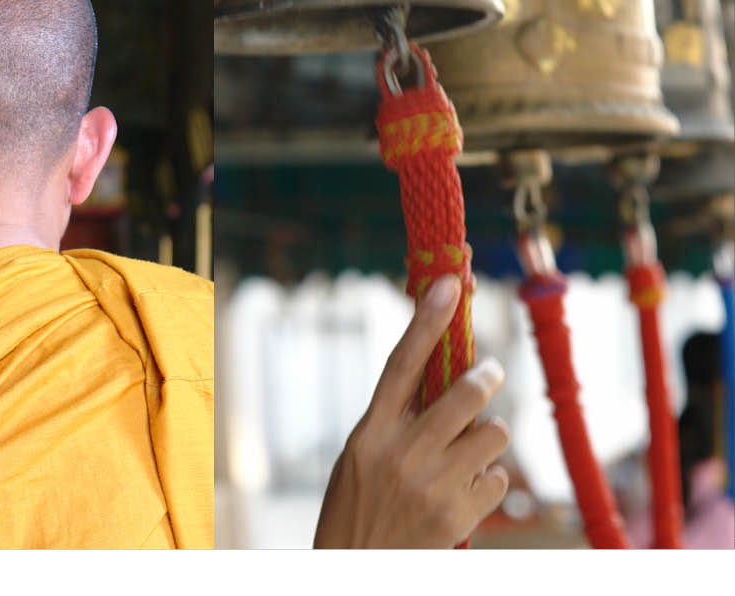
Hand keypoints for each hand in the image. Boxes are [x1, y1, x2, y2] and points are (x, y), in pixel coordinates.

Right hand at [313, 275, 508, 547]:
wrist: (354, 570)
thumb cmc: (357, 506)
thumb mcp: (361, 456)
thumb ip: (396, 420)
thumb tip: (445, 379)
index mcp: (370, 432)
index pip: (401, 363)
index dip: (426, 320)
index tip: (447, 285)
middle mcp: (401, 453)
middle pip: (465, 393)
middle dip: (486, 378)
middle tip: (490, 374)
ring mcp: (432, 486)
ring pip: (494, 434)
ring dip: (488, 438)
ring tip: (469, 453)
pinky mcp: (458, 517)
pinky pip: (498, 479)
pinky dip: (487, 481)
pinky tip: (464, 494)